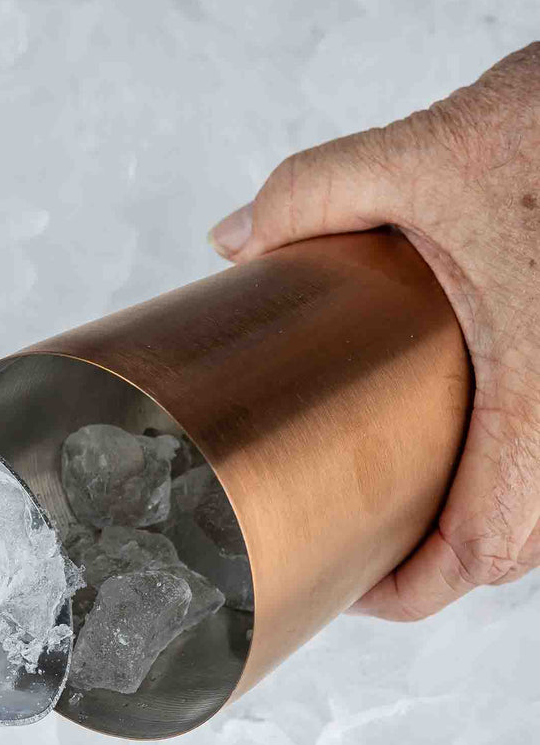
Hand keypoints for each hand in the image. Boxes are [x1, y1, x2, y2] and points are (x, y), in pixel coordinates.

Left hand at [208, 42, 539, 621]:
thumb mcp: (424, 157)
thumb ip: (311, 194)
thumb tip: (233, 239)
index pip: (485, 545)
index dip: (415, 588)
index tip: (356, 585)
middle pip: (517, 540)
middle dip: (437, 556)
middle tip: (366, 540)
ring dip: (479, 510)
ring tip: (407, 495)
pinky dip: (511, 465)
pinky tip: (465, 435)